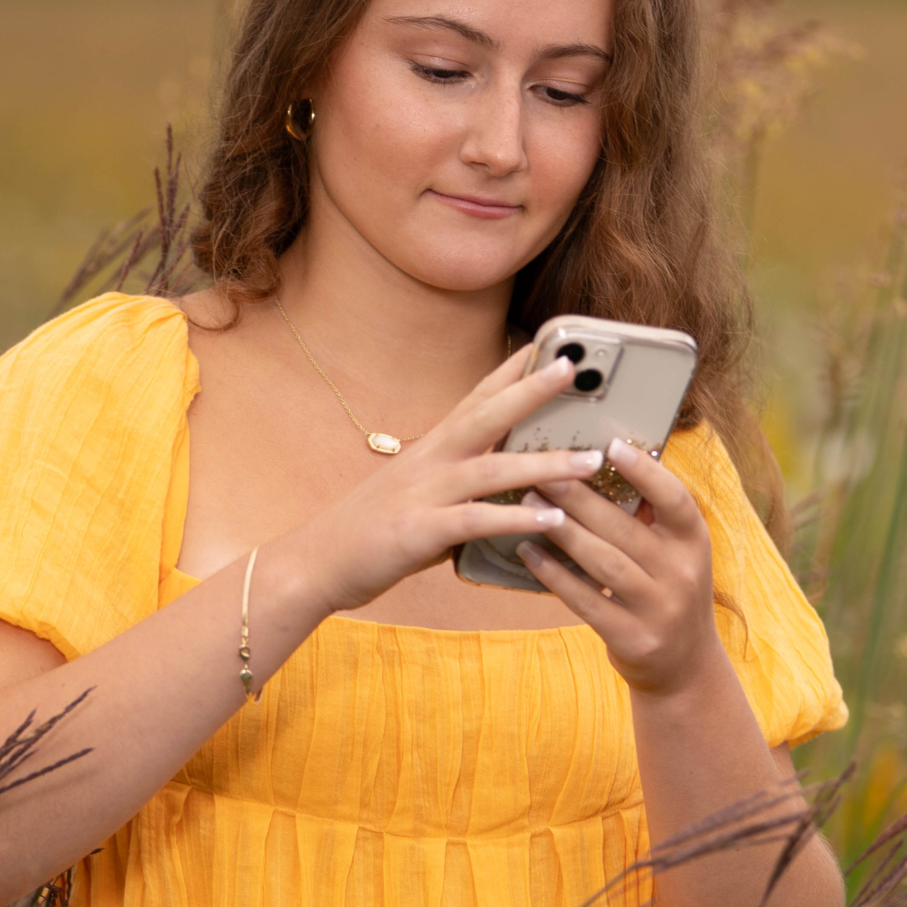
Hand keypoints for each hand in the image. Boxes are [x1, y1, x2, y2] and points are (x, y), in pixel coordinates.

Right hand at [284, 348, 604, 615]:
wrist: (316, 562)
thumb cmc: (373, 531)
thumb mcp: (419, 494)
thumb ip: (461, 484)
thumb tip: (507, 485)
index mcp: (431, 449)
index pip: (476, 398)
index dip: (511, 370)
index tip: (548, 344)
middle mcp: (430, 461)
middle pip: (486, 415)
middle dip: (530, 390)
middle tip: (571, 369)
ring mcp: (423, 494)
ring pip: (491, 468)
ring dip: (544, 463)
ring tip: (590, 460)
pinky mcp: (419, 531)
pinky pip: (475, 520)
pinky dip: (515, 517)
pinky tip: (551, 519)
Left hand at [514, 436, 722, 695]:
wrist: (684, 666)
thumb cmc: (668, 592)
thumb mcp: (676, 554)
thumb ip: (649, 517)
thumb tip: (599, 463)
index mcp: (694, 542)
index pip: (675, 500)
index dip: (645, 472)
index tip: (611, 445)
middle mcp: (682, 574)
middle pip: (624, 529)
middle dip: (579, 497)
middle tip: (542, 471)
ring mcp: (659, 609)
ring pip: (603, 562)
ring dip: (562, 531)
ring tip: (529, 503)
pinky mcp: (633, 638)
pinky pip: (586, 601)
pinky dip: (555, 575)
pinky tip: (529, 553)